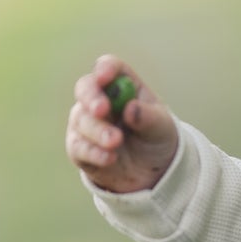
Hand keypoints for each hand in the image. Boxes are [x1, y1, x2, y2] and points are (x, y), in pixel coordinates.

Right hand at [66, 54, 178, 193]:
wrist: (152, 174)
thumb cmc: (156, 140)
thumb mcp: (162, 128)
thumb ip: (149, 117)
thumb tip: (131, 109)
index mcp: (122, 86)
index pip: (109, 67)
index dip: (105, 69)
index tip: (105, 77)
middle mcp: (99, 99)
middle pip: (85, 88)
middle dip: (91, 98)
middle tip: (102, 110)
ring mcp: (87, 123)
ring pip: (81, 120)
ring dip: (98, 130)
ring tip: (116, 142)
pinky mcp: (79, 147)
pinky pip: (78, 146)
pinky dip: (93, 152)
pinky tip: (109, 157)